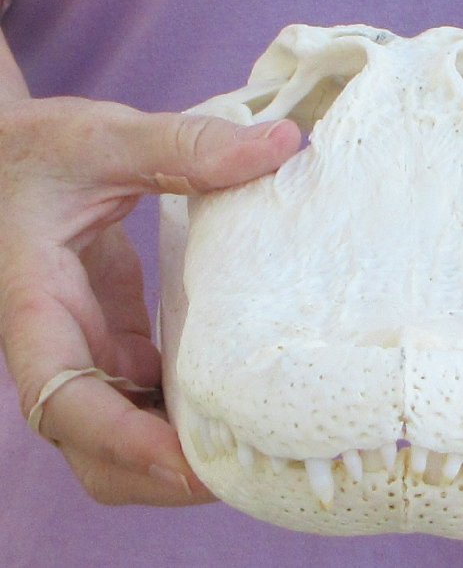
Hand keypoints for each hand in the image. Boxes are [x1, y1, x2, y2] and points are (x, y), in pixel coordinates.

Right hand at [0, 97, 299, 504]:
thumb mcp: (103, 139)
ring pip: (118, 436)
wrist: (7, 158)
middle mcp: (55, 346)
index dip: (123, 441)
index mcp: (35, 307)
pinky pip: (140, 400)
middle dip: (159, 475)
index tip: (192, 464)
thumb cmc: (36, 149)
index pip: (62, 400)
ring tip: (252, 450)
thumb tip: (283, 145)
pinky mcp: (110, 342)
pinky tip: (234, 403)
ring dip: (175, 455)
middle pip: (93, 449)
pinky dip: (179, 416)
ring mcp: (84, 350)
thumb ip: (184, 147)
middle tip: (243, 472)